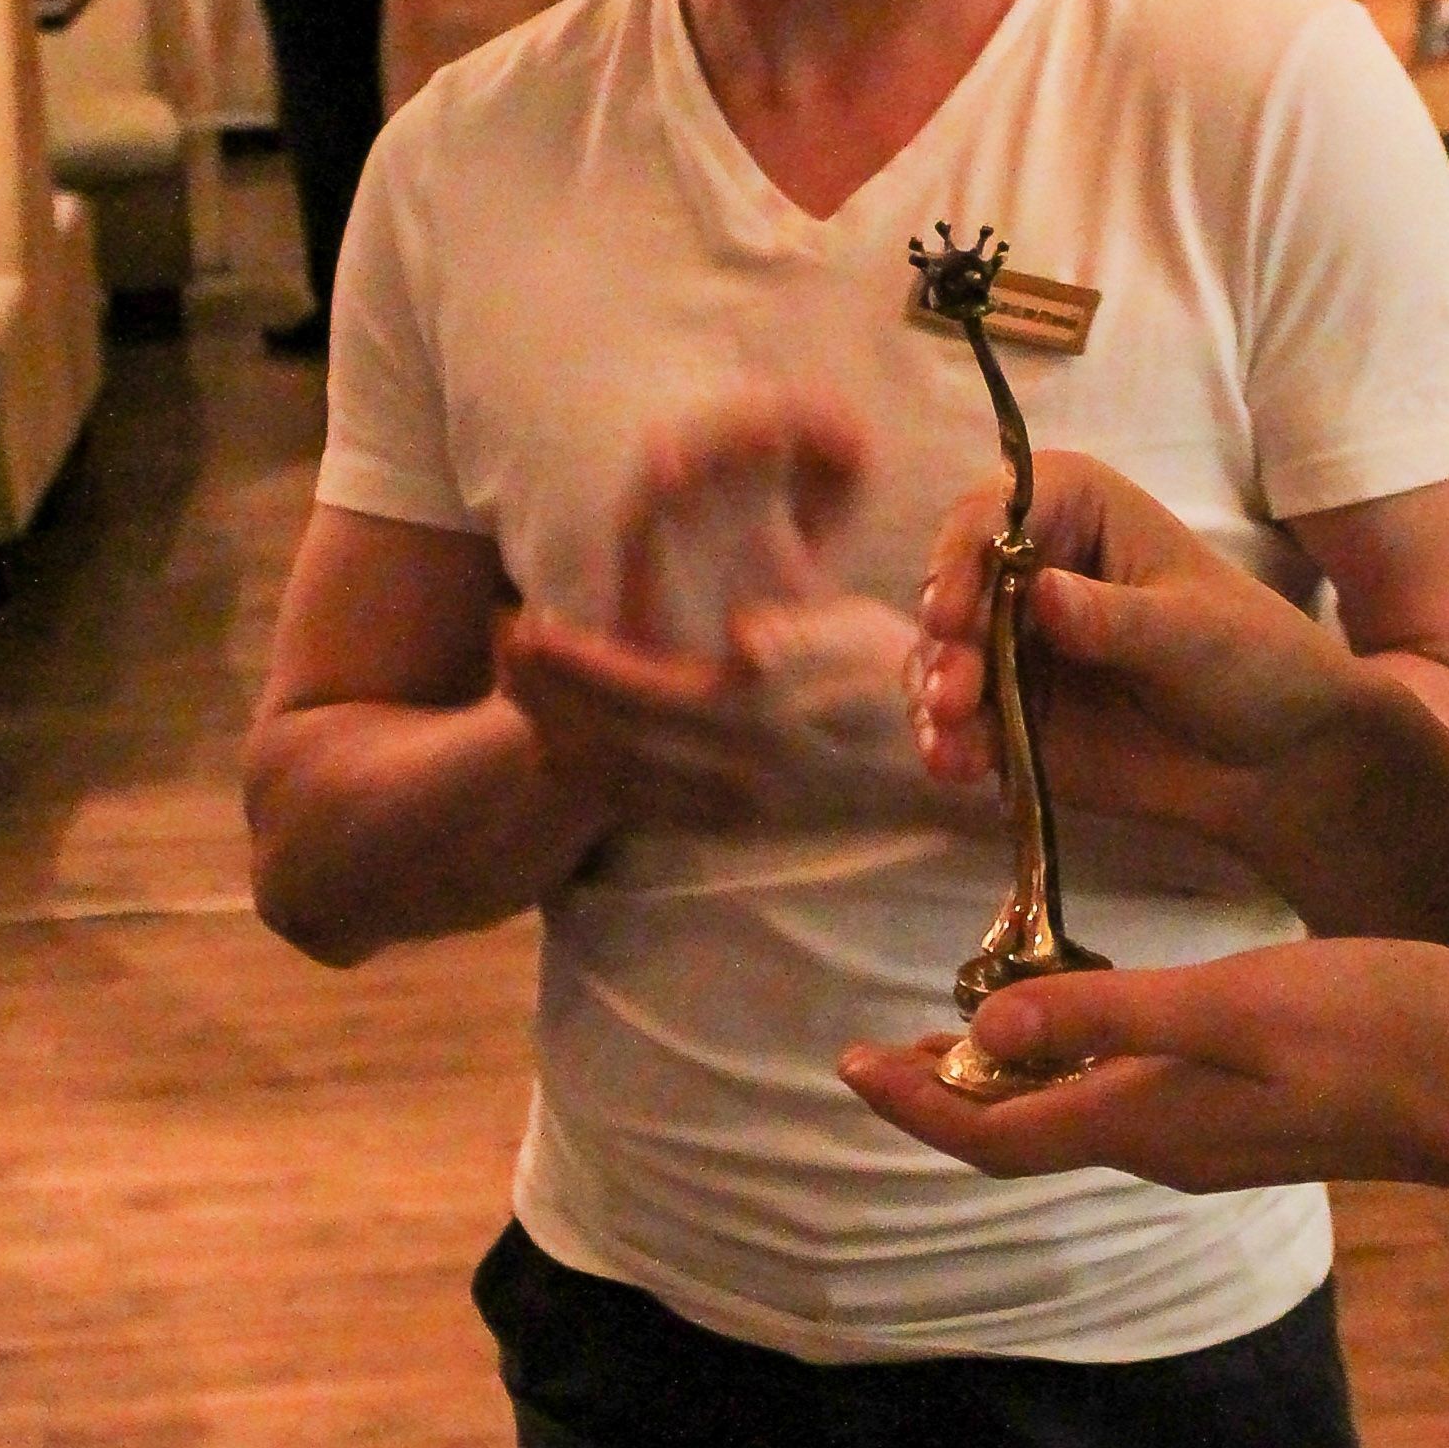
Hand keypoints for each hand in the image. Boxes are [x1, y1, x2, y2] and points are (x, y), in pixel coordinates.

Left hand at [497, 388, 886, 845]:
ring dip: (555, 730)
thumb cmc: (900, 674)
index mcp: (758, 716)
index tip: (527, 621)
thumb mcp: (856, 635)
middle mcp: (736, 771)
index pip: (637, 688)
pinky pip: (640, 805)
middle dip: (545, 691)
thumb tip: (742, 641)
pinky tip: (565, 740)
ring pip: (614, 777)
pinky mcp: (732, 826)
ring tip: (517, 682)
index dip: (574, 660)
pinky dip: (590, 772)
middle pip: (607, 737)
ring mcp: (731, 806)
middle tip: (502, 641)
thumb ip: (796, 634)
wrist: (947, 771)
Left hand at [840, 936, 1448, 1210]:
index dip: (914, 1100)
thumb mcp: (1231, 1003)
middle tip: (882, 1051)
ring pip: (1079, 1121)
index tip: (845, 1063)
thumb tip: (988, 1028)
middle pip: (1024, 1136)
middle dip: (946, 1096)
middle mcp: (1169, 1146)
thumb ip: (1107, 1013)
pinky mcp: (1262, 1121)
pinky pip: (1134, 1106)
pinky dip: (1081, 1071)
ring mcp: (1219, 1140)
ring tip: (965, 1032)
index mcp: (1148, 1120)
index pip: (993, 1131)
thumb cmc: (1381, 1028)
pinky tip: (1089, 1026)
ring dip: (1011, 1086)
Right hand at [908, 451, 1375, 858]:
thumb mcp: (1194, 632)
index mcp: (1075, 508)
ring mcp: (1013, 642)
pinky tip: (954, 766)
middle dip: (944, 643)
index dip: (960, 557)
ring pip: (942, 656)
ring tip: (951, 743)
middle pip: (953, 588)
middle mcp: (1028, 566)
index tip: (952, 615)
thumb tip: (1043, 595)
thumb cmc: (1252, 658)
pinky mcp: (1009, 711)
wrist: (1280, 755)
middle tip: (954, 697)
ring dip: (934, 696)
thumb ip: (1117, 619)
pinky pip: (959, 721)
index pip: (993, 511)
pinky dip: (948, 741)